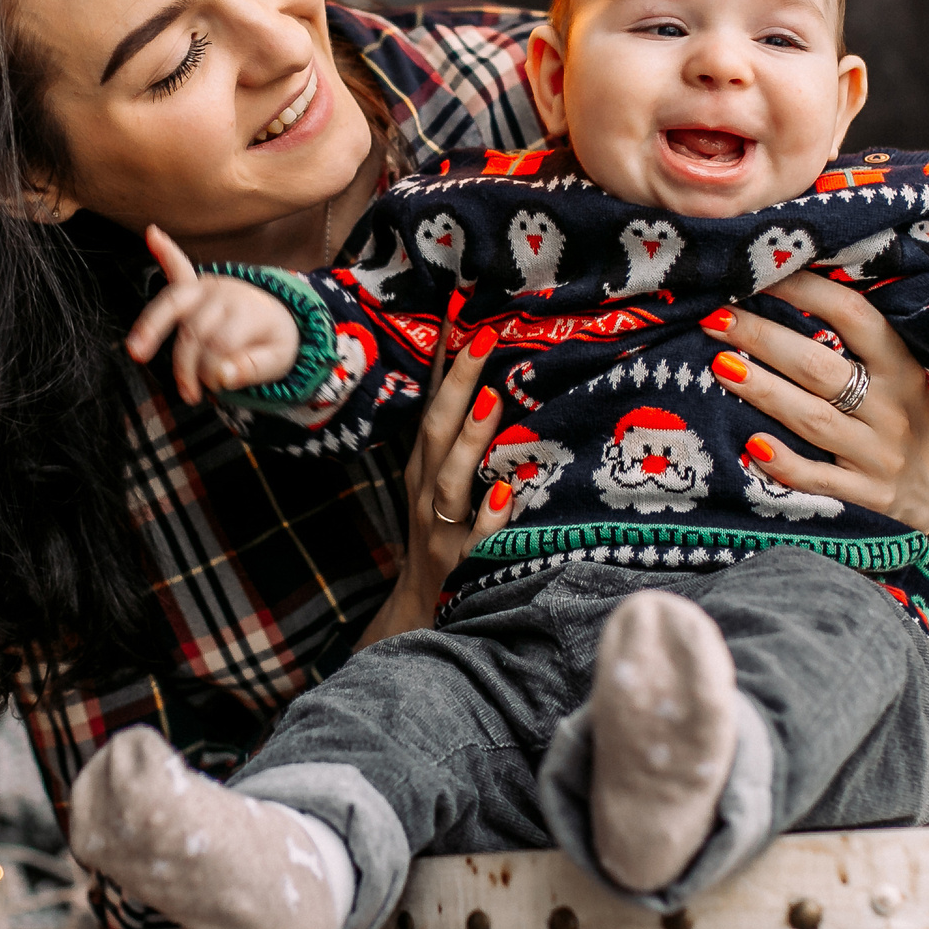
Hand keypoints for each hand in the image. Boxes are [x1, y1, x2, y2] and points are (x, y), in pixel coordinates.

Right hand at [125, 226, 302, 404]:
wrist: (282, 316)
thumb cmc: (275, 341)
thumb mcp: (277, 362)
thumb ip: (253, 369)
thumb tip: (223, 376)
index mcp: (249, 312)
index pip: (220, 344)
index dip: (215, 371)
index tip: (218, 387)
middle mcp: (225, 294)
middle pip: (193, 330)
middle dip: (187, 365)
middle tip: (189, 395)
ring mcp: (208, 287)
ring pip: (173, 304)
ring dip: (152, 327)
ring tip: (136, 351)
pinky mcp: (196, 285)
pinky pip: (178, 267)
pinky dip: (166, 252)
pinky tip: (153, 235)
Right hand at [360, 329, 512, 646]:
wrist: (421, 612)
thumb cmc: (442, 536)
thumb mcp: (441, 484)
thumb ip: (458, 441)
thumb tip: (488, 381)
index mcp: (422, 468)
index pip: (430, 407)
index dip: (440, 365)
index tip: (457, 316)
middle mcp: (427, 492)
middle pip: (436, 433)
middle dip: (458, 384)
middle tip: (484, 339)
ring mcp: (442, 529)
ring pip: (451, 480)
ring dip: (471, 441)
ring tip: (491, 400)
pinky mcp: (462, 564)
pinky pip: (477, 539)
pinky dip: (488, 518)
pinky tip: (507, 494)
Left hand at [703, 272, 928, 532]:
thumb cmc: (899, 415)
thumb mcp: (898, 373)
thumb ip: (857, 341)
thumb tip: (788, 285)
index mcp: (902, 367)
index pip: (854, 316)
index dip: (807, 291)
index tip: (761, 273)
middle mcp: (892, 409)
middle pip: (818, 367)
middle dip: (764, 339)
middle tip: (717, 318)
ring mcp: (878, 455)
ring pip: (812, 419)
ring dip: (764, 391)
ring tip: (721, 366)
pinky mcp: (865, 497)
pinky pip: (818, 480)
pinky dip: (785, 464)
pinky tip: (752, 445)